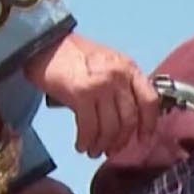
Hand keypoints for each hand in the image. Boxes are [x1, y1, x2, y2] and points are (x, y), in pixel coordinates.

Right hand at [24, 31, 160, 157]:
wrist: (43, 43)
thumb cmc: (72, 54)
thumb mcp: (107, 63)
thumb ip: (121, 85)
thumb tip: (126, 118)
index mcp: (129, 68)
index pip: (150, 100)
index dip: (149, 123)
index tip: (144, 138)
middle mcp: (119, 76)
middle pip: (129, 118)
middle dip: (121, 140)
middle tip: (112, 150)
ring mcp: (101, 85)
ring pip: (110, 126)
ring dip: (102, 144)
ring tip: (94, 151)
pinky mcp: (81, 94)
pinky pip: (89, 127)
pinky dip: (86, 141)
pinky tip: (82, 145)